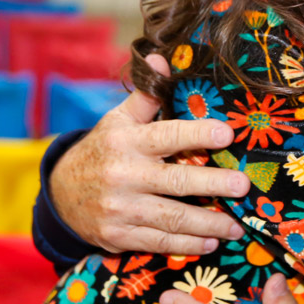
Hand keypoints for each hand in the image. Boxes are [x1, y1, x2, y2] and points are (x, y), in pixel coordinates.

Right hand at [48, 54, 249, 255]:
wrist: (61, 193)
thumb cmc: (102, 151)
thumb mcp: (118, 120)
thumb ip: (145, 96)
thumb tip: (161, 58)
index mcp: (127, 142)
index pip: (167, 135)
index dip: (198, 134)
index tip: (227, 134)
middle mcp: (124, 175)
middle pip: (176, 181)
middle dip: (213, 184)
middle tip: (243, 186)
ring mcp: (121, 209)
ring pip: (172, 218)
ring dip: (208, 224)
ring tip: (237, 226)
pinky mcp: (118, 235)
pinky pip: (158, 242)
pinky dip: (187, 245)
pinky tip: (210, 243)